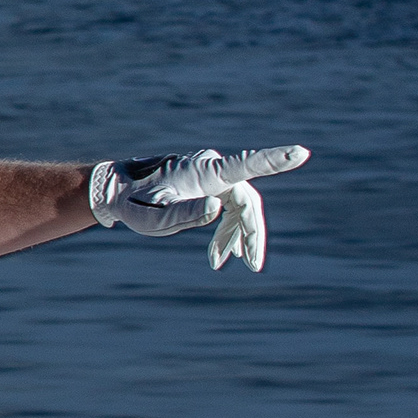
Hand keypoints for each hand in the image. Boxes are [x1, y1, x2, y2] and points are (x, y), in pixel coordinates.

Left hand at [89, 145, 309, 271]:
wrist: (116, 191)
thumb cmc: (134, 204)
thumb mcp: (153, 217)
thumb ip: (183, 214)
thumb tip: (217, 209)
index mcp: (205, 171)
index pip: (247, 165)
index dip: (276, 160)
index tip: (301, 153)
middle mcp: (212, 167)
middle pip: (247, 200)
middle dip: (250, 233)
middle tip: (252, 264)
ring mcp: (211, 175)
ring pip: (238, 206)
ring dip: (237, 235)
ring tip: (229, 261)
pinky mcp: (206, 184)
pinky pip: (227, 207)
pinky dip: (226, 230)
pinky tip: (223, 254)